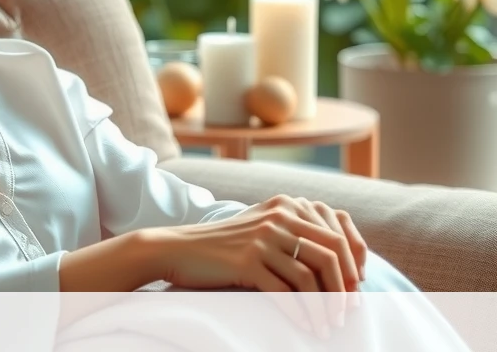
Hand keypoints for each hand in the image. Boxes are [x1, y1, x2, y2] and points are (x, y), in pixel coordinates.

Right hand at [141, 195, 366, 339]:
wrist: (178, 248)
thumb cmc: (223, 245)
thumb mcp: (260, 227)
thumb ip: (294, 231)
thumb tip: (341, 261)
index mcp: (286, 206)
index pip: (336, 235)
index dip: (352, 266)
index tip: (354, 291)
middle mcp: (277, 218)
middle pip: (330, 255)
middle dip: (344, 289)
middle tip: (346, 312)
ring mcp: (261, 239)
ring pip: (310, 278)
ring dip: (325, 308)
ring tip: (327, 326)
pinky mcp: (247, 262)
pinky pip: (286, 294)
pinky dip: (301, 314)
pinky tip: (305, 326)